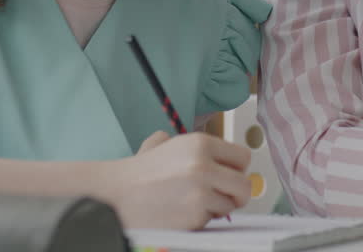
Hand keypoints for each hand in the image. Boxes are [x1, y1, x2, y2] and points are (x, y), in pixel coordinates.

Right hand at [99, 131, 252, 229]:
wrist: (117, 194)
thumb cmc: (141, 171)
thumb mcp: (167, 142)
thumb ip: (196, 145)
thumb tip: (222, 155)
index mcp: (201, 143)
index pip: (243, 157)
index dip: (238, 169)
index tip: (230, 175)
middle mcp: (204, 166)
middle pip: (244, 185)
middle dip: (237, 193)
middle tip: (225, 196)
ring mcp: (200, 192)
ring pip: (230, 206)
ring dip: (217, 208)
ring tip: (194, 202)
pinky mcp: (194, 216)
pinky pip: (211, 220)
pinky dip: (201, 219)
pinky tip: (182, 211)